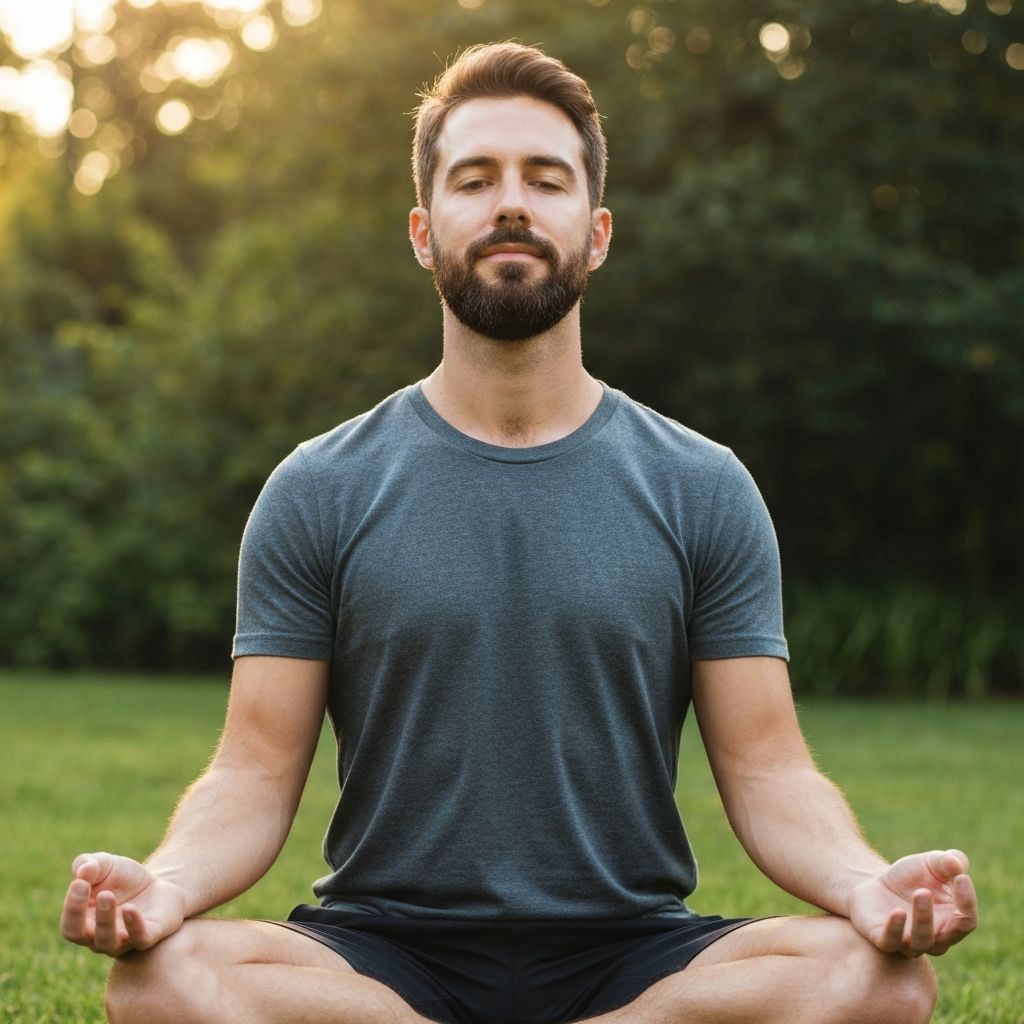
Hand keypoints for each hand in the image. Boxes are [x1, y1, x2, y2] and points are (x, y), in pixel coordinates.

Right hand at [60, 852, 187, 956]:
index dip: (71, 906)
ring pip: (108, 942)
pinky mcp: (149, 936)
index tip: (80, 882)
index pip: (69, 925)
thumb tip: (81, 871)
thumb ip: (88, 864)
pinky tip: (130, 908)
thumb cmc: (123, 878)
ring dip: (105, 920)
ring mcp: (124, 940)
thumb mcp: (105, 865)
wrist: (159, 884)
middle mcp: (98, 937)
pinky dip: (133, 926)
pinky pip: (140, 939)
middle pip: (81, 936)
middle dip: (81, 915)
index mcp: (83, 922)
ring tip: (108, 895)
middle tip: (91, 891)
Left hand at [847, 849, 977, 956]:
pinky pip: (890, 942)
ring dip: (923, 919)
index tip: (960, 877)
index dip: (967, 900)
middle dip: (951, 916)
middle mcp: (935, 938)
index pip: (967, 920)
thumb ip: (948, 861)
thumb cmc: (911, 877)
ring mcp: (909, 942)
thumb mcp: (930, 863)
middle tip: (941, 888)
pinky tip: (898, 912)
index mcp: (952, 921)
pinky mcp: (883, 939)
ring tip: (920, 893)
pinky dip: (895, 929)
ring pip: (922, 941)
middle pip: (951, 934)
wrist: (874, 883)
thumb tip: (957, 863)